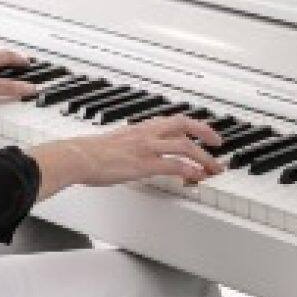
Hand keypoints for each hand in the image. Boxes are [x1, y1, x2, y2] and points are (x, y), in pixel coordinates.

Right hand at [29, 114, 224, 200]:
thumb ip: (132, 144)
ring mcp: (147, 148)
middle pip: (185, 126)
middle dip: (205, 133)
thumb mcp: (117, 142)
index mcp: (141, 128)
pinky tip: (197, 177)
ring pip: (184, 146)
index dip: (193, 125)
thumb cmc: (90, 153)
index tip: (204, 132)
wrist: (78, 157)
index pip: (174, 120)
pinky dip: (189, 170)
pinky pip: (173, 166)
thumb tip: (139, 151)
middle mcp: (147, 133)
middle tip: (217, 145)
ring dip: (203, 157)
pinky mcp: (143, 164)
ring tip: (213, 168)